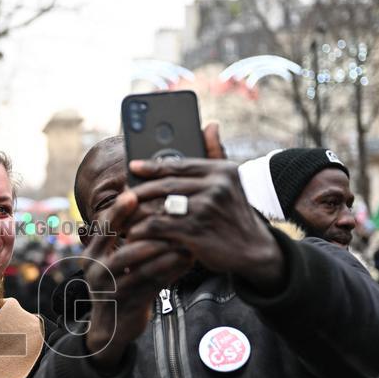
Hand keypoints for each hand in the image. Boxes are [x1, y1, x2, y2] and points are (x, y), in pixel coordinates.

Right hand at [82, 194, 191, 368]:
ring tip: (183, 238)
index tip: (133, 194)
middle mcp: (95, 269)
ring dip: (161, 249)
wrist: (112, 327)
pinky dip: (169, 270)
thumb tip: (150, 207)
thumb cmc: (119, 286)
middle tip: (170, 216)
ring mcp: (108, 287)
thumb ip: (125, 239)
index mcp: (91, 254)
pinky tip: (185, 261)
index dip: (117, 210)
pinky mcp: (124, 303)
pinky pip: (150, 282)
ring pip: (135, 263)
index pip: (103, 226)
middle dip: (146, 229)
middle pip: (118, 242)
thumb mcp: (114, 262)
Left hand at [121, 147, 284, 291]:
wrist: (255, 252)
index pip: (180, 164)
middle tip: (123, 195)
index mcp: (223, 171)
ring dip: (138, 211)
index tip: (133, 166)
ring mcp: (206, 208)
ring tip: (124, 215)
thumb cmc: (234, 216)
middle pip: (166, 184)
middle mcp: (216, 186)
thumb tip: (211, 125)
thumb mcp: (231, 183)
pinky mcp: (195, 231)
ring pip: (160, 205)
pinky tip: (134, 234)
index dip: (153, 165)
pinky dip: (143, 229)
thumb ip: (215, 155)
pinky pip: (159, 226)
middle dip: (141, 190)